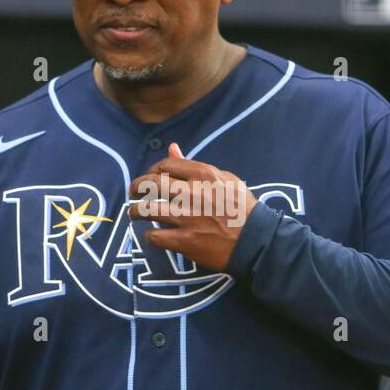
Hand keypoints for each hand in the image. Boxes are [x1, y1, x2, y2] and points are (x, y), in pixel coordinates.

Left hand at [129, 143, 257, 271]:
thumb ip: (195, 165)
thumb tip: (172, 148)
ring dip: (136, 211)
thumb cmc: (244, 208)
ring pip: (147, 209)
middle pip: (150, 184)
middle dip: (136, 187)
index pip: (165, 165)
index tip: (150, 177)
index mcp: (203, 175)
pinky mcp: (185, 241)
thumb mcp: (225, 179)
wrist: (257, 240)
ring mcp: (187, 218)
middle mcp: (192, 193)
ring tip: (134, 214)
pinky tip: (153, 236)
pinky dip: (150, 237)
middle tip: (133, 192)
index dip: (152, 170)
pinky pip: (155, 237)